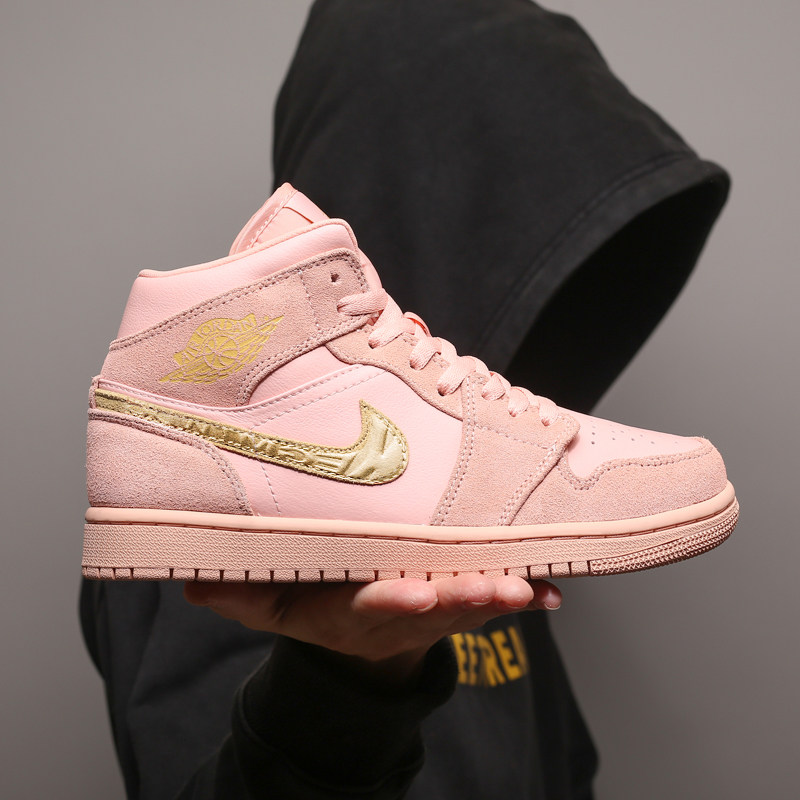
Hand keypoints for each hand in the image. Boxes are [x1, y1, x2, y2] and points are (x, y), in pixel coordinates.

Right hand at [184, 574, 561, 684]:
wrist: (367, 638)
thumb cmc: (321, 607)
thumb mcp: (273, 607)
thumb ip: (239, 595)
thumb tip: (188, 583)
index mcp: (355, 610)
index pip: (372, 607)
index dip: (392, 603)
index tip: (412, 595)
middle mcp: (402, 611)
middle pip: (436, 604)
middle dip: (464, 597)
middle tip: (495, 587)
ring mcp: (437, 606)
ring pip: (473, 601)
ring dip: (501, 595)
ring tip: (529, 585)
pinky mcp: (463, 596)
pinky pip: (498, 597)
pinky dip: (528, 595)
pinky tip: (554, 590)